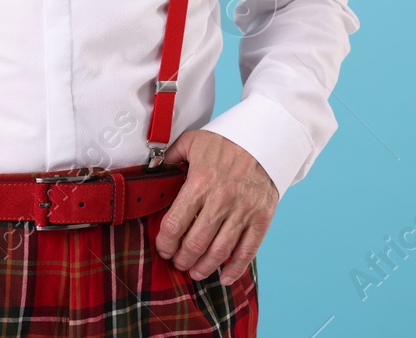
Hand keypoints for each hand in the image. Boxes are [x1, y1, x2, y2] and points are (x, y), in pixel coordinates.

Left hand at [153, 129, 278, 284]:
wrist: (265, 138)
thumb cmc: (226, 141)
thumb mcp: (192, 142)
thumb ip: (169, 158)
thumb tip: (151, 172)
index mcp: (199, 183)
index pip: (174, 224)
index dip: (165, 243)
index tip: (163, 248)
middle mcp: (220, 200)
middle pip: (195, 243)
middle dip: (182, 259)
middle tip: (178, 262)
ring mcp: (243, 211)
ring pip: (219, 252)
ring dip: (204, 268)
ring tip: (195, 272)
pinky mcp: (261, 218)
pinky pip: (247, 251)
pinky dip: (234, 269)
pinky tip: (223, 277)